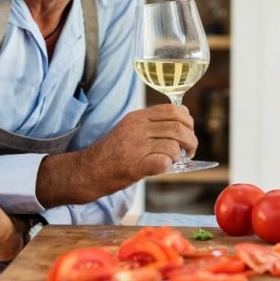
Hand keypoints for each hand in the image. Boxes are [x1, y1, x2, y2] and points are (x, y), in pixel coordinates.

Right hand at [36, 104, 197, 206]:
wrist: (88, 170)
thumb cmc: (112, 153)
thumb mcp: (129, 129)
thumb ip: (151, 125)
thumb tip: (180, 126)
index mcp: (138, 117)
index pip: (173, 110)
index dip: (187, 121)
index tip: (188, 131)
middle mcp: (138, 128)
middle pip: (178, 127)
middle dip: (191, 140)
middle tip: (189, 150)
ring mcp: (136, 146)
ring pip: (174, 145)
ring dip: (179, 155)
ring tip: (174, 160)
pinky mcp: (135, 165)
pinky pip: (164, 162)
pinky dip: (168, 165)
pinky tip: (162, 167)